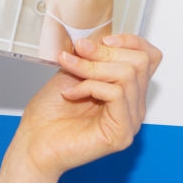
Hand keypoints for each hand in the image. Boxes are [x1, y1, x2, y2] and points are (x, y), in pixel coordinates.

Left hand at [14, 33, 160, 181]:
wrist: (33, 144)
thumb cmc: (48, 115)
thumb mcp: (72, 73)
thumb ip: (91, 57)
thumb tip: (99, 38)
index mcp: (126, 91)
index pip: (149, 58)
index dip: (130, 41)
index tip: (103, 40)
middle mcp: (133, 107)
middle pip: (140, 62)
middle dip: (104, 52)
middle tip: (77, 55)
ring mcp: (130, 121)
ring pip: (127, 75)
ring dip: (92, 68)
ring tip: (69, 71)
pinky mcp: (122, 133)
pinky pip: (117, 93)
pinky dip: (90, 86)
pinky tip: (71, 94)